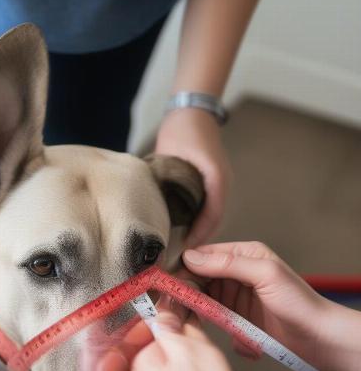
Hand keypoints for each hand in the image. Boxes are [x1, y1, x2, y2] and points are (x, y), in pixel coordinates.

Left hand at [155, 108, 231, 247]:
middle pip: (214, 220)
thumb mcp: (171, 155)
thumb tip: (148, 207)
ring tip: (180, 251)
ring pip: (211, 216)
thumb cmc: (182, 130)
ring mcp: (218, 184)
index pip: (212, 216)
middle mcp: (222, 183)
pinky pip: (207, 208)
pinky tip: (182, 232)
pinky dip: (197, 222)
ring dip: (199, 233)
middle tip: (181, 259)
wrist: (192, 111)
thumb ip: (164, 180)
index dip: (199, 236)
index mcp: (217, 178)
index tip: (185, 251)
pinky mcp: (211, 183)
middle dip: (200, 240)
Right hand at [183, 242, 360, 370]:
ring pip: (206, 305)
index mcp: (243, 255)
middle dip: (191, 298)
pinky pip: (219, 326)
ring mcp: (237, 299)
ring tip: (225, 330)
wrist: (323, 340)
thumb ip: (228, 263)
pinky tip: (247, 341)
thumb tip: (191, 257)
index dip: (184, 270)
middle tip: (181, 312)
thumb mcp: (265, 274)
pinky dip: (229, 336)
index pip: (202, 257)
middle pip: (198, 281)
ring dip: (210, 320)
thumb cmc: (301, 303)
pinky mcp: (239, 321)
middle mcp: (237, 274)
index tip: (170, 286)